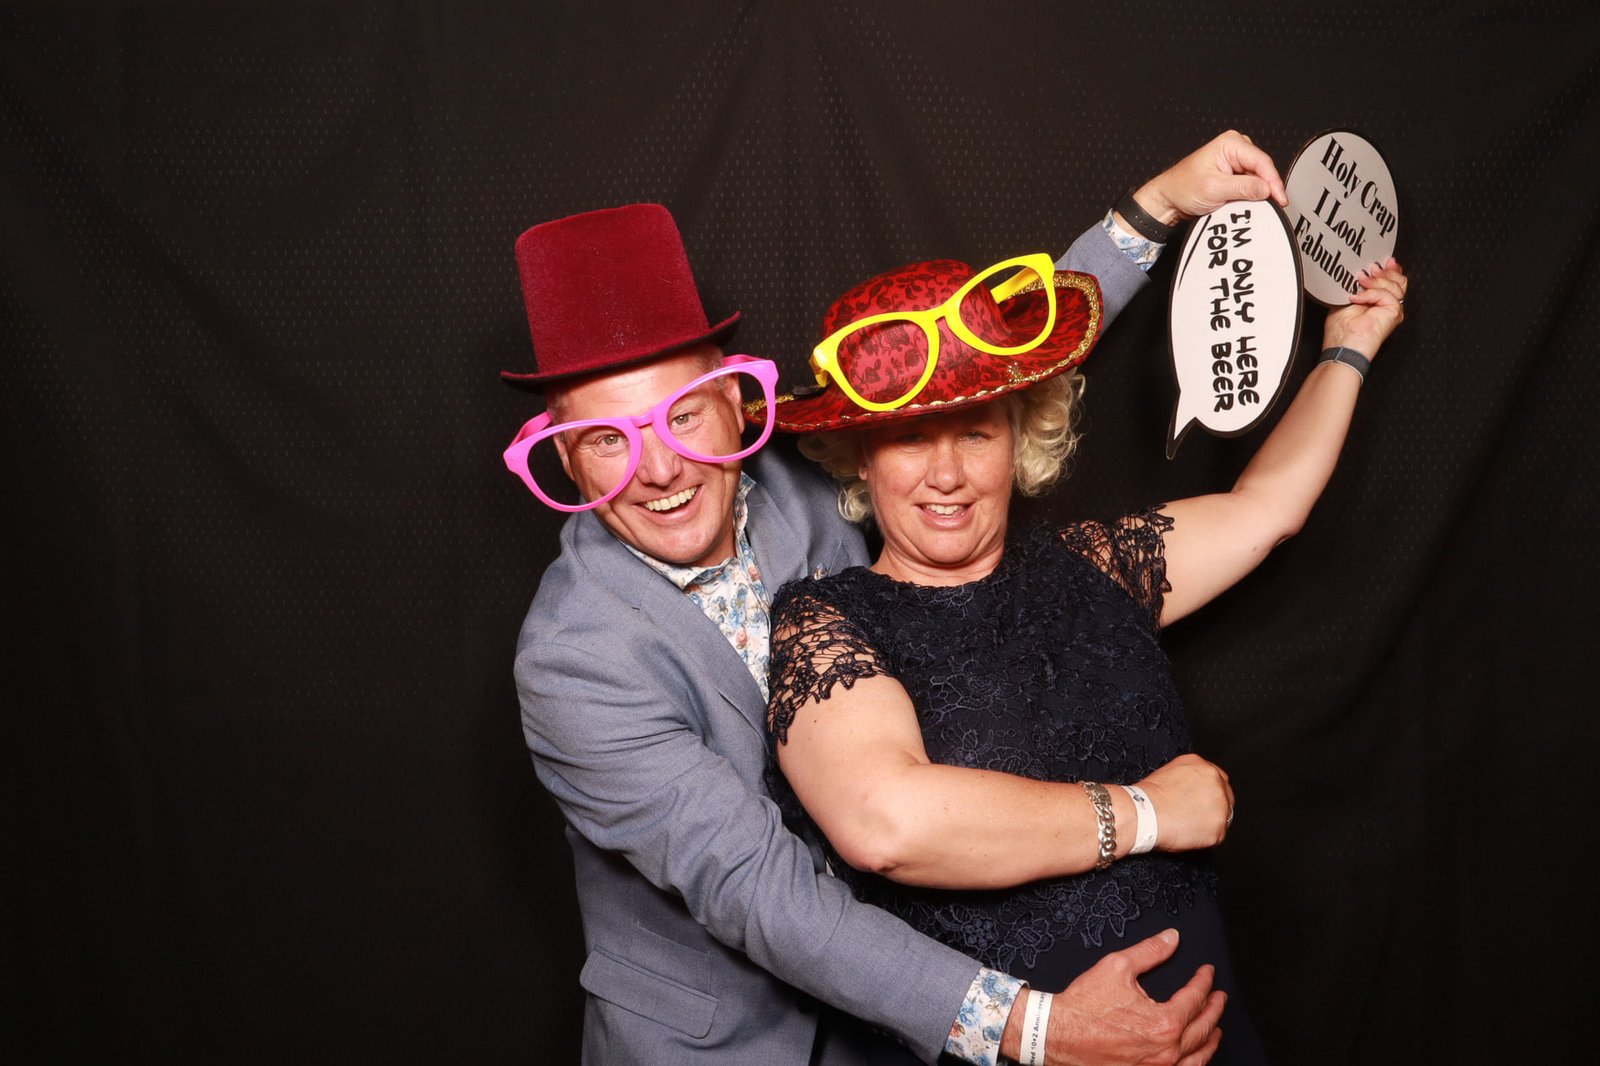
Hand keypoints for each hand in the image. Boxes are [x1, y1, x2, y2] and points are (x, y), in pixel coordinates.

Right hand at [1045, 930, 1225, 1065]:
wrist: (1058, 1035)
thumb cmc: (1084, 1005)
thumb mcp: (1117, 967)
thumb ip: (1150, 951)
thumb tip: (1171, 938)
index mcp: (1164, 1023)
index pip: (1195, 999)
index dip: (1204, 982)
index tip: (1207, 972)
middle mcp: (1166, 1051)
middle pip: (1203, 1029)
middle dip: (1214, 1009)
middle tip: (1219, 996)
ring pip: (1198, 1057)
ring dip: (1210, 1040)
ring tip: (1216, 1029)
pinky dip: (1194, 1062)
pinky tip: (1194, 1055)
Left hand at [1129, 130, 1287, 225]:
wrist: (1168, 199)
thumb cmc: (1182, 187)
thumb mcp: (1214, 188)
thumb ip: (1242, 188)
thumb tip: (1265, 189)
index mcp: (1230, 143)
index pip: (1261, 161)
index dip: (1273, 181)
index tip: (1279, 198)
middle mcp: (1234, 148)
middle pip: (1262, 169)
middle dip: (1266, 187)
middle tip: (1271, 205)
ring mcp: (1235, 161)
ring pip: (1258, 178)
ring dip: (1258, 192)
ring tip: (1252, 205)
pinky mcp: (1234, 174)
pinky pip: (1250, 184)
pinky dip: (1251, 195)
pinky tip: (1246, 202)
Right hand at [1134, 754, 1232, 851]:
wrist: (1143, 814)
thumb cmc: (1148, 798)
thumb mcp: (1170, 773)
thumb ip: (1189, 778)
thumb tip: (1193, 791)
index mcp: (1202, 767)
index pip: (1218, 778)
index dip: (1211, 791)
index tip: (1205, 800)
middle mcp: (1216, 782)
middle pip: (1225, 796)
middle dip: (1214, 806)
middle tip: (1198, 815)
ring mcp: (1220, 805)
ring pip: (1223, 816)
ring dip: (1210, 821)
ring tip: (1188, 825)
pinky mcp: (1218, 828)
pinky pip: (1217, 835)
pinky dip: (1205, 837)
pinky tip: (1189, 834)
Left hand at [1322, 257, 1407, 359]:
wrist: (1343, 345)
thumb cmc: (1341, 329)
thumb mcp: (1348, 297)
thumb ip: (1359, 285)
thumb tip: (1363, 271)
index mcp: (1378, 301)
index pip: (1392, 281)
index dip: (1390, 269)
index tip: (1382, 260)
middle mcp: (1388, 305)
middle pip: (1399, 280)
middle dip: (1386, 271)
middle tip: (1370, 269)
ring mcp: (1392, 309)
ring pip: (1395, 285)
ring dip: (1375, 281)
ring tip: (1359, 284)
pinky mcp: (1394, 313)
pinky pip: (1388, 295)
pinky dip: (1371, 294)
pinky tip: (1358, 298)